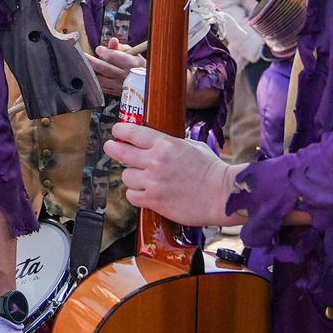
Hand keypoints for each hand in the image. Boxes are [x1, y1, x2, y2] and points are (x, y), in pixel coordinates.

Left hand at [86, 38, 143, 99]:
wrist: (146, 83)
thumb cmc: (138, 66)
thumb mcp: (133, 53)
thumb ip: (120, 47)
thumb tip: (112, 40)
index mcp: (131, 63)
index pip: (112, 57)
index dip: (103, 51)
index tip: (99, 49)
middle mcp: (125, 75)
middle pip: (103, 68)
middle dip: (91, 61)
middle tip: (83, 55)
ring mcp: (119, 86)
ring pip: (100, 79)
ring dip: (92, 72)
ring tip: (87, 65)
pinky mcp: (115, 93)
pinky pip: (101, 88)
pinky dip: (96, 81)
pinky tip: (93, 75)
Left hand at [105, 122, 241, 226]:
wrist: (222, 195)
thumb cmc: (212, 170)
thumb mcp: (192, 146)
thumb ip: (173, 144)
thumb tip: (161, 144)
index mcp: (165, 144)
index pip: (132, 133)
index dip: (120, 131)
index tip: (117, 131)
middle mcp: (155, 161)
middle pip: (121, 152)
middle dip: (112, 148)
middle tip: (110, 147)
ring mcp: (153, 182)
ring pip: (125, 177)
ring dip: (131, 177)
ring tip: (139, 178)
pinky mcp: (154, 201)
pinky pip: (132, 196)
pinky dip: (135, 195)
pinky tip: (143, 193)